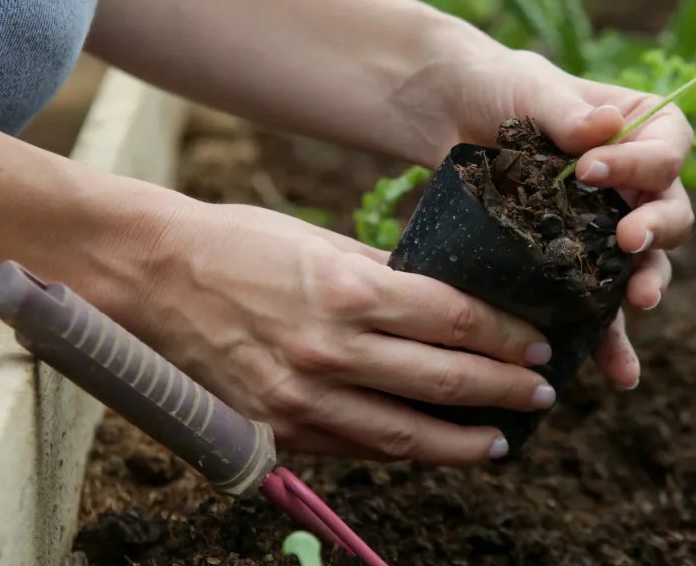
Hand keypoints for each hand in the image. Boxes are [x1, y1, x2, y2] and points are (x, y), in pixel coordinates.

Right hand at [104, 197, 559, 465]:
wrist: (153, 276)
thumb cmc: (238, 245)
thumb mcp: (320, 242)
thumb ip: (384, 277)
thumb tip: (445, 302)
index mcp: (348, 290)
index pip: (456, 320)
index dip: (507, 337)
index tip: (539, 344)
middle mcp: (331, 349)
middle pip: (444, 380)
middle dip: (505, 390)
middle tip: (542, 393)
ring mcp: (301, 398)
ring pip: (406, 435)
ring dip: (464, 442)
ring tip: (502, 439)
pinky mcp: (274, 429)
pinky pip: (354, 449)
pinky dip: (400, 454)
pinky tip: (429, 450)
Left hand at [392, 48, 695, 389]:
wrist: (448, 115)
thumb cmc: (497, 86)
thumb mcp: (529, 86)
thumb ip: (566, 110)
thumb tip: (606, 128)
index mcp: (640, 127)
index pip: (668, 149)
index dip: (642, 164)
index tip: (590, 170)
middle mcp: (636, 180)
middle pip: (670, 211)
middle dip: (656, 230)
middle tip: (628, 241)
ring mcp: (607, 224)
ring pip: (645, 264)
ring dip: (647, 284)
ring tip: (637, 302)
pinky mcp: (573, 261)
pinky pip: (601, 304)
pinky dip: (611, 338)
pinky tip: (618, 372)